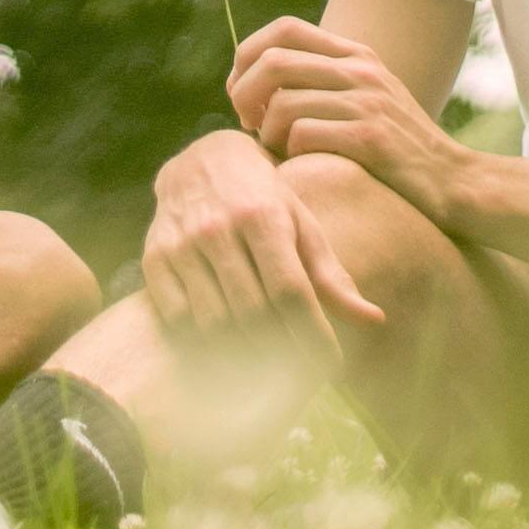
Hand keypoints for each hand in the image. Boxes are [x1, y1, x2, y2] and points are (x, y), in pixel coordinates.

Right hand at [138, 127, 383, 352]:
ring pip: (214, 321)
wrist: (201, 161)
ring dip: (242, 348)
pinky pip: (178, 317)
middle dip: (281, 350)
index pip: (291, 293)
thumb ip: (332, 276)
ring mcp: (181, 243)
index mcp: (264, 217)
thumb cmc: (264, 199)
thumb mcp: (302, 225)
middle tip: (298, 367)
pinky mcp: (154, 256)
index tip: (329, 365)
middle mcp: (219, 228)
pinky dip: (202, 336)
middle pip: (253, 313)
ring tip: (264, 356)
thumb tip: (375, 321)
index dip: (312, 337)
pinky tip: (224, 336)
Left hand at [228, 16, 469, 221]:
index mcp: (356, 55)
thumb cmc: (398, 150)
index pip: (284, 28)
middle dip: (244, 93)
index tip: (241, 89)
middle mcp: (361, 70)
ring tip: (279, 151)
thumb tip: (258, 81)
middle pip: (273, 61)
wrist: (454, 181)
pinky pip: (302, 135)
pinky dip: (289, 153)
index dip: (248, 54)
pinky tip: (303, 164)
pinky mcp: (370, 138)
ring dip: (267, 134)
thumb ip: (324, 82)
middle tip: (247, 122)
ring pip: (282, 104)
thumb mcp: (367, 99)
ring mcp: (367, 102)